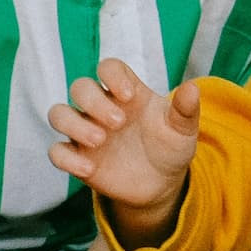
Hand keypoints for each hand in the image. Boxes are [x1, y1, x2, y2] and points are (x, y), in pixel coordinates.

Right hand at [47, 58, 199, 240]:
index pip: (109, 68)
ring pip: (58, 114)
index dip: (113, 76)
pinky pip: (56, 152)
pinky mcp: (77, 157)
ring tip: (100, 141)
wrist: (162, 183)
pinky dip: (66, 159)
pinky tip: (90, 169)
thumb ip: (185, 110)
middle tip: (119, 123)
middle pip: (80, 87)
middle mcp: (102, 108)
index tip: (130, 96)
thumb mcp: (182, 130)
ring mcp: (86, 131)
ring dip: (74, 124)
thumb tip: (194, 87)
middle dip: (94, 101)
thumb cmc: (170, 147)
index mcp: (127, 93)